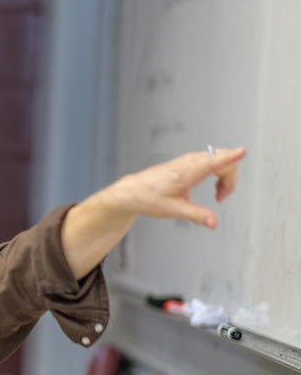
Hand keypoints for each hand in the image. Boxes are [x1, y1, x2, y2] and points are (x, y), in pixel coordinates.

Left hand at [104, 147, 245, 227]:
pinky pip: (211, 161)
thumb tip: (213, 223)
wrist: (132, 192)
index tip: (243, 151)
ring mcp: (187, 161)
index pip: (213, 161)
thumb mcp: (173, 210)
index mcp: (186, 172)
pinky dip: (218, 172)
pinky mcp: (187, 163)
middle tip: (222, 197)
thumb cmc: (148, 198)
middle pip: (221, 160)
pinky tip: (214, 187)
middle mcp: (188, 163)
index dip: (230, 157)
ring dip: (225, 175)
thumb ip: (196, 215)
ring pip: (217, 159)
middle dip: (231, 177)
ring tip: (218, 195)